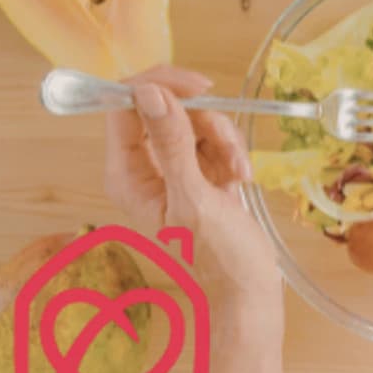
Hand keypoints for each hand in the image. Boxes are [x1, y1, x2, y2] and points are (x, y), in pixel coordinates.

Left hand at [104, 64, 280, 301]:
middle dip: (202, 119)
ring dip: (223, 139)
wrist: (246, 286)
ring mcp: (172, 166)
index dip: (159, 86)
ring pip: (195, 119)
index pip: (126, 105)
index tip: (197, 88)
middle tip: (226, 141)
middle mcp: (143, 166)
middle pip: (165, 107)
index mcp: (126, 174)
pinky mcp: (199, 169)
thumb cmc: (216, 256)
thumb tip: (149, 91)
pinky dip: (232, 151)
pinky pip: (214, 136)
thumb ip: (172, 144)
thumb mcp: (193, 199)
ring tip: (237, 173)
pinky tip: (240, 178)